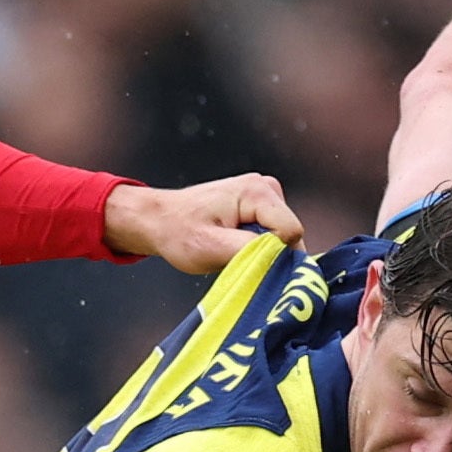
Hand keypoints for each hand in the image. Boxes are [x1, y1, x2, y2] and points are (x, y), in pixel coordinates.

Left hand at [105, 173, 302, 274]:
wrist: (158, 219)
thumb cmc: (178, 232)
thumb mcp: (211, 248)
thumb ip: (252, 251)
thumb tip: (284, 258)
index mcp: (258, 191)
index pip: (292, 233)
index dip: (275, 256)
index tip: (246, 264)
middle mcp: (266, 187)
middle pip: (289, 235)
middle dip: (268, 253)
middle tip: (233, 258)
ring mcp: (265, 194)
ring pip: (282, 237)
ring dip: (261, 251)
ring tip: (229, 249)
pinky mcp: (260, 205)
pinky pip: (272, 234)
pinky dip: (256, 245)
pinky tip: (232, 244)